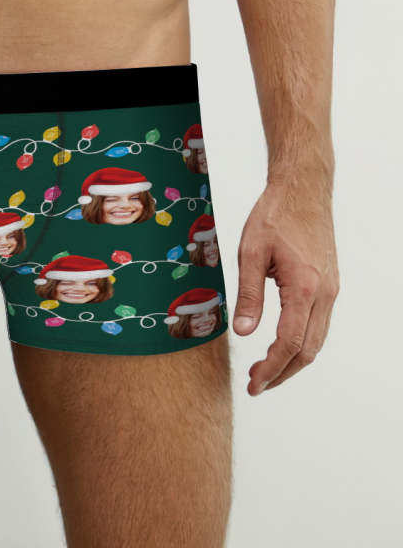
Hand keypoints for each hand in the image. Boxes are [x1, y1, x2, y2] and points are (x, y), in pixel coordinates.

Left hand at [232, 179, 338, 394]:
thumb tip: (243, 332)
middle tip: (255, 384)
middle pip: (308, 350)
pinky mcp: (329, 284)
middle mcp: (325, 294)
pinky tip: (280, 343)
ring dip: (292, 359)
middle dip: (282, 372)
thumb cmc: (274, 216)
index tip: (253, 383)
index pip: (290, 342)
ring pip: (317, 339)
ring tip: (263, 369)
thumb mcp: (250, 253)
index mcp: (305, 288)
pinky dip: (301, 341)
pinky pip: (318, 324)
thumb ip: (248, 295)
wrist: (303, 190)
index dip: (271, 368)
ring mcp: (331, 290)